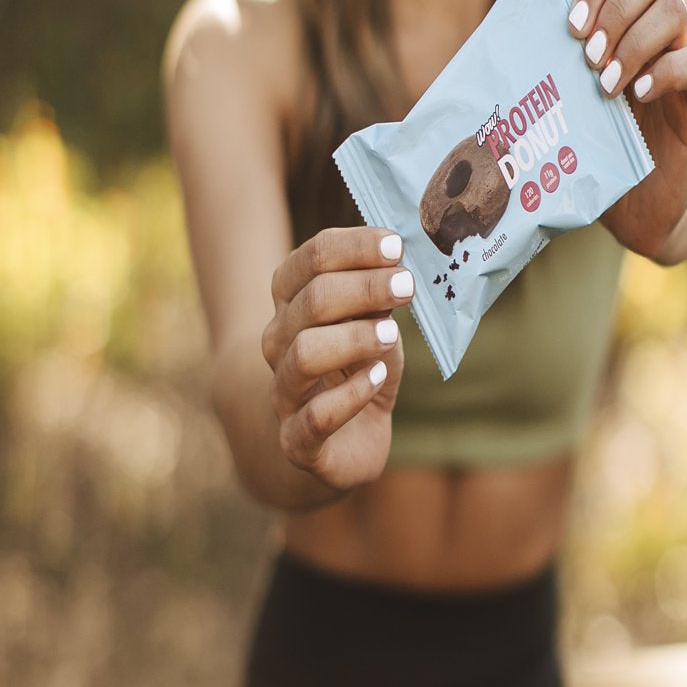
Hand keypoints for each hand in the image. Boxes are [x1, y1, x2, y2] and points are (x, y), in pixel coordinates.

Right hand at [260, 226, 411, 490]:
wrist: (344, 441)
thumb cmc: (363, 366)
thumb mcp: (377, 322)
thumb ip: (383, 295)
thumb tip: (402, 261)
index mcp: (292, 301)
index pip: (311, 258)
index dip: (354, 247)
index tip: (396, 245)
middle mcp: (278, 341)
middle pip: (312, 300)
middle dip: (364, 288)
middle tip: (407, 285)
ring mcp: (283, 391)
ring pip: (305, 353)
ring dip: (354, 338)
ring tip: (392, 334)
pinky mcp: (296, 440)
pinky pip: (317, 415)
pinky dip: (352, 394)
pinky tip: (378, 377)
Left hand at [568, 0, 686, 260]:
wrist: (628, 201)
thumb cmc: (587, 146)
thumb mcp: (561, 98)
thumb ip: (545, 63)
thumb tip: (491, 41)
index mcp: (620, 20)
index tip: (572, 24)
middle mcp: (653, 31)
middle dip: (615, 7)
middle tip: (589, 53)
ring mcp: (678, 60)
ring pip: (674, 10)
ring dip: (634, 41)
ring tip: (605, 83)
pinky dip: (664, 72)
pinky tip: (636, 96)